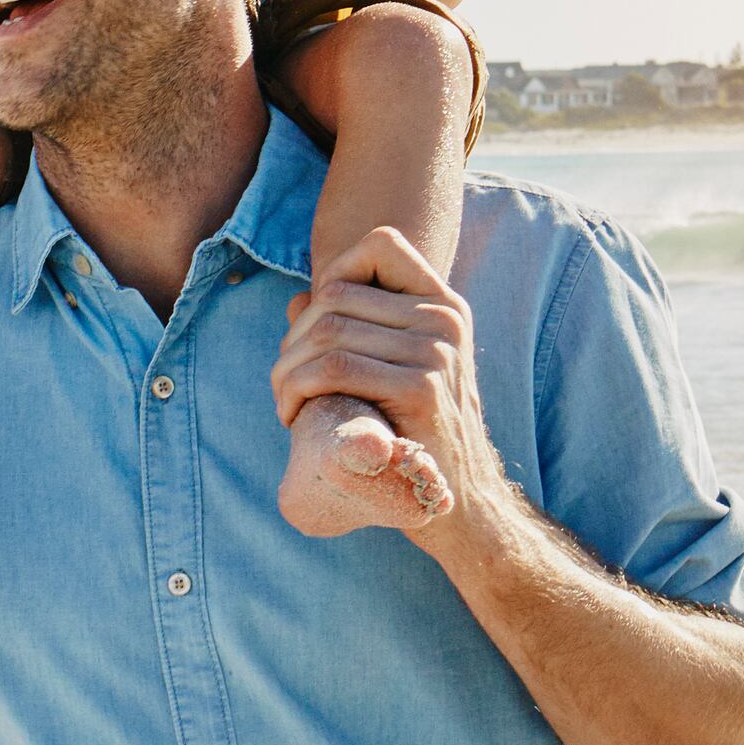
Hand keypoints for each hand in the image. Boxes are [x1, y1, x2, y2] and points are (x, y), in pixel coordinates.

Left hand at [269, 229, 508, 537]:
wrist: (458, 500)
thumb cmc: (414, 434)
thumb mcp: (395, 370)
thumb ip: (354, 329)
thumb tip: (297, 300)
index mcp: (443, 305)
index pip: (379, 244)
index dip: (334, 273)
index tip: (316, 328)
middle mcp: (445, 319)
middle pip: (335, 296)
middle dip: (293, 339)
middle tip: (285, 383)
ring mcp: (437, 352)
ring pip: (327, 332)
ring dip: (286, 370)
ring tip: (285, 402)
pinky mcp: (421, 389)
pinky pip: (334, 368)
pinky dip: (296, 389)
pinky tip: (292, 415)